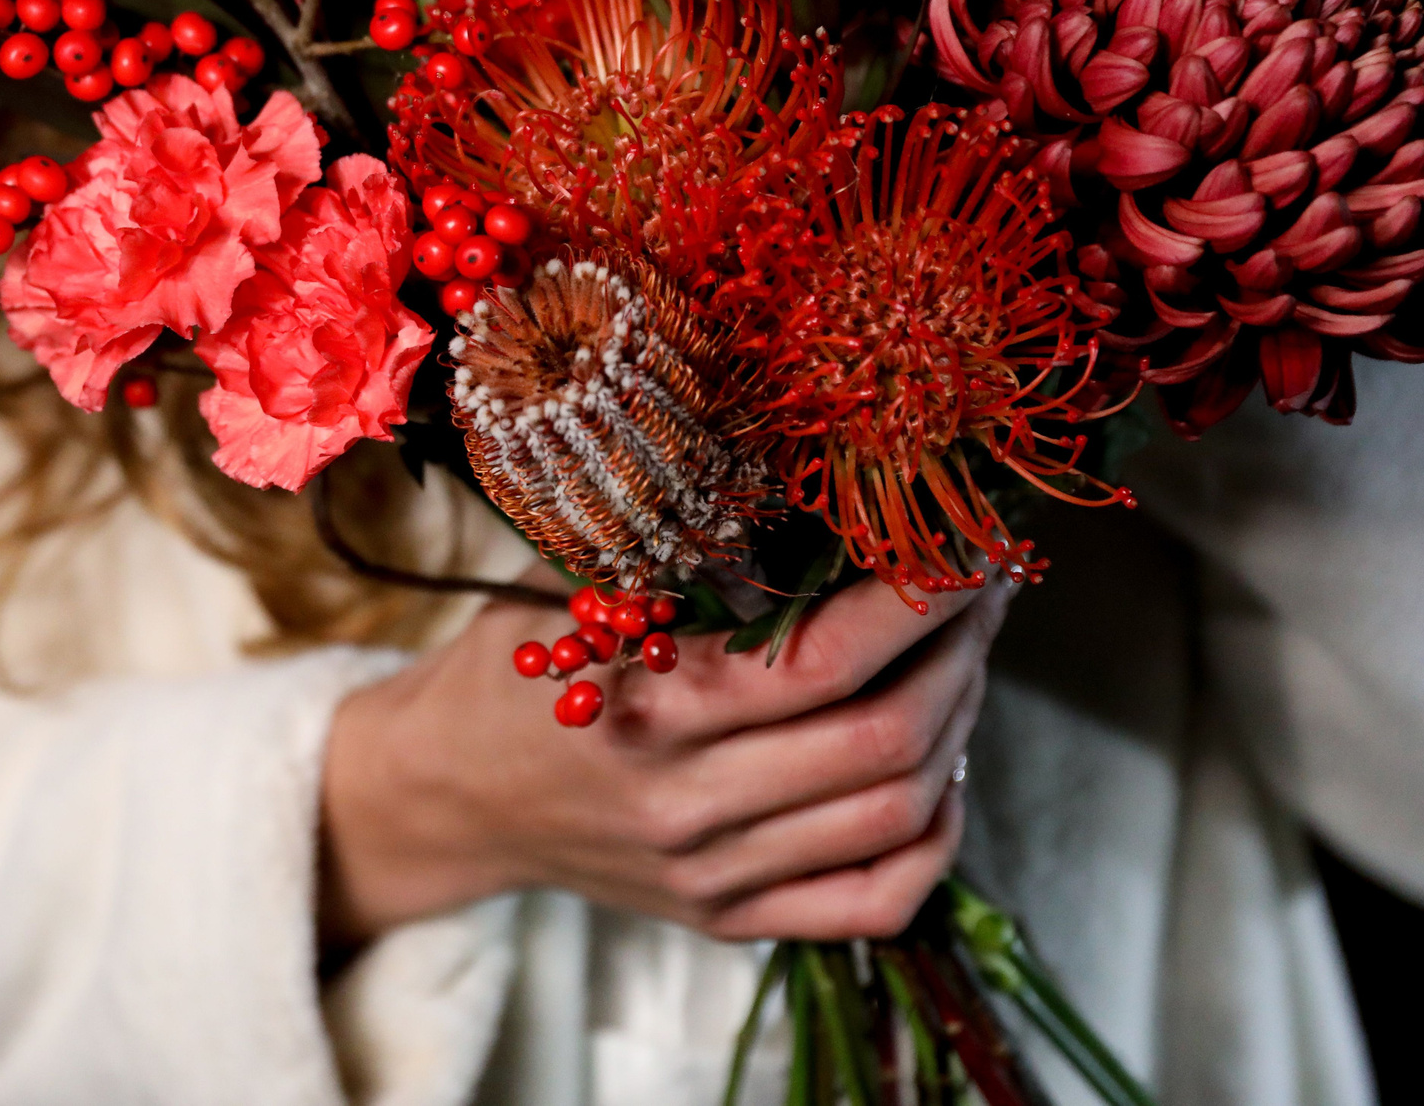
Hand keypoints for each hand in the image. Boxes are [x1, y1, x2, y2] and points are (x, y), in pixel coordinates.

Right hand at [320, 573, 1009, 943]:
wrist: (443, 793)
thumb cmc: (511, 669)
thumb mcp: (571, 590)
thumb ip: (681, 557)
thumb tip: (826, 505)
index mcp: (644, 711)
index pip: (825, 657)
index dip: (919, 596)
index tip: (962, 541)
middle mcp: (686, 806)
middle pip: (885, 737)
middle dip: (959, 648)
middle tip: (980, 586)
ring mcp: (714, 875)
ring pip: (898, 811)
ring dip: (959, 722)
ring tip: (962, 656)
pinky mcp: (729, 918)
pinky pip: (879, 899)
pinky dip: (937, 835)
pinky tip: (940, 769)